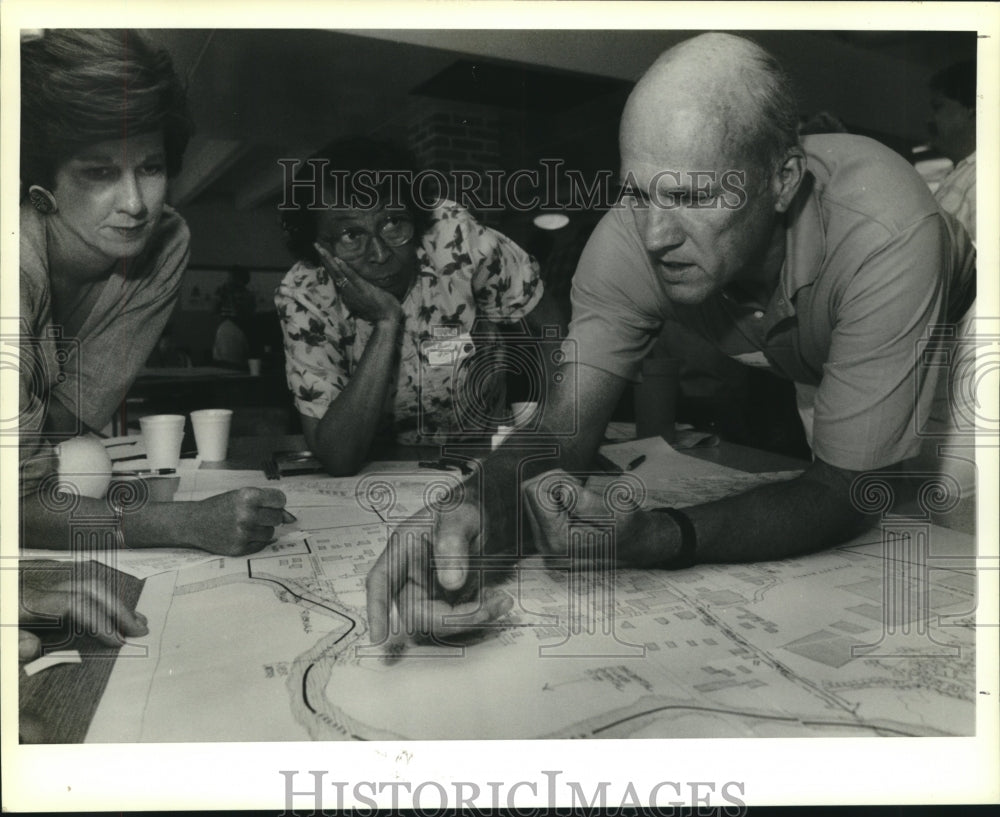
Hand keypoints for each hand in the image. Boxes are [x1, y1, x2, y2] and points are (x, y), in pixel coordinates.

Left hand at [18, 559, 148, 649]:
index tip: (119, 640)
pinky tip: (111, 615)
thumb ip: (12, 642)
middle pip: (91, 588)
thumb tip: (32, 648)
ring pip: (88, 587)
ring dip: (114, 603)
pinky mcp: (40, 593)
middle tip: (140, 628)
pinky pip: (79, 591)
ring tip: (135, 620)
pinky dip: (100, 602)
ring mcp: (42, 587)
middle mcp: (41, 588)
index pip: (77, 604)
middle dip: (119, 608)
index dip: (101, 621)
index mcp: (29, 600)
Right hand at [188, 487, 287, 554]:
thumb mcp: (242, 496)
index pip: (280, 499)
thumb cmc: (220, 507)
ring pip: (271, 532)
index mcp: (248, 496)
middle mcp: (246, 515)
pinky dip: (255, 540)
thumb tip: (291, 519)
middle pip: (278, 517)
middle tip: (253, 514)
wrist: (195, 523)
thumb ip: (268, 503)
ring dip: (262, 528)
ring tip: (244, 524)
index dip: (276, 502)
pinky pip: (262, 544)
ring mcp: (243, 533)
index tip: (267, 503)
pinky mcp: (240, 548)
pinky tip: (241, 534)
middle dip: (270, 516)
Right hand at [315, 242, 402, 325]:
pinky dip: (345, 270)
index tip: (322, 251)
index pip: (335, 275)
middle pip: (333, 272)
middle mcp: (347, 291)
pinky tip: (339, 261)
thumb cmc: (380, 308)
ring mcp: (354, 291)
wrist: (388, 319)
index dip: (328, 263)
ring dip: (330, 261)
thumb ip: (359, 289)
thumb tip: (359, 278)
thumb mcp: (366, 297)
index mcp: (348, 292)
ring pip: (339, 274)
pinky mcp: (363, 290)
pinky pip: (353, 278)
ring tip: (322, 250)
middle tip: (316, 245)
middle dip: (324, 258)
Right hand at [365, 492, 512, 646]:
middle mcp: (413, 574)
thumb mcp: (459, 518)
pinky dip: (480, 614)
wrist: (486, 513)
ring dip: (470, 618)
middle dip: (448, 618)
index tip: (378, 636)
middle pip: (415, 612)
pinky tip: (498, 599)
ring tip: (499, 601)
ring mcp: (431, 590)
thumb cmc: (464, 508)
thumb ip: (452, 545)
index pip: (381, 581)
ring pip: (439, 621)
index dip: (376, 609)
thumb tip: (450, 583)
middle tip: (485, 609)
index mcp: (404, 549)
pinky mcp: (450, 600)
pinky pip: (459, 619)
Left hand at [521, 469, 668, 566]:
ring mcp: (544, 543)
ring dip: (554, 490)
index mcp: (558, 540)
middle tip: (579, 489)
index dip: (557, 480)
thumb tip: (561, 490)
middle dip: (553, 483)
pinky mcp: (546, 538)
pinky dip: (555, 499)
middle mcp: (545, 545)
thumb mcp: (616, 512)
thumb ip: (586, 503)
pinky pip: (538, 506)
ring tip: (579, 499)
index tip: (578, 486)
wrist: (637, 546)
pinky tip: (574, 507)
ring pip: (532, 498)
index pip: (535, 491)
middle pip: (528, 493)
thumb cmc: (629, 528)